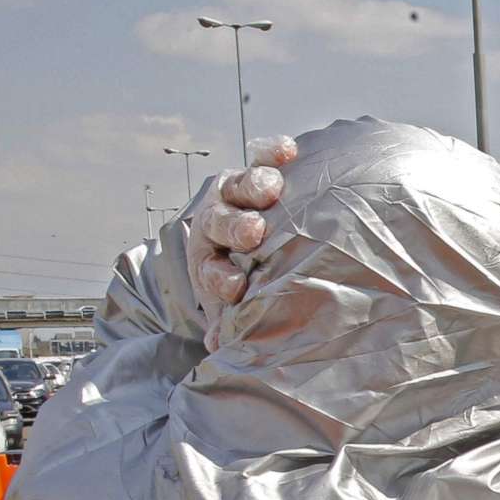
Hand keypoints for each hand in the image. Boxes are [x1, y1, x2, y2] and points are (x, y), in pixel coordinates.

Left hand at [186, 134, 299, 349]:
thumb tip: (219, 347)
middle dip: (234, 227)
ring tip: (271, 187)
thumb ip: (232, 323)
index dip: (221, 277)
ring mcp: (237, 194)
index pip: (210, 268)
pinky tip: (289, 152)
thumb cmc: (253, 277)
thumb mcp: (237, 305)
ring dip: (253, 185)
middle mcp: (219, 222)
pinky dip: (272, 152)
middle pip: (220, 221)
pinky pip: (262, 156)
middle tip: (253, 232)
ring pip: (238, 185)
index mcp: (211, 259)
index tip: (236, 286)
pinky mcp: (258, 169)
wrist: (258, 238)